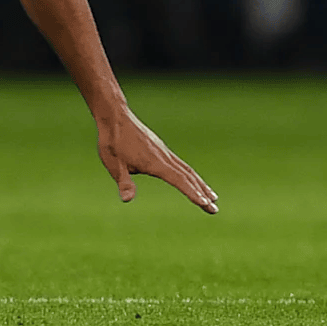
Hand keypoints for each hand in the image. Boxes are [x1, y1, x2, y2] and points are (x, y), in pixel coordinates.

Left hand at [96, 105, 217, 213]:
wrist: (114, 116)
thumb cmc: (112, 141)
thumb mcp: (113, 164)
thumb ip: (124, 182)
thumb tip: (127, 199)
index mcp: (155, 162)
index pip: (179, 180)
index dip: (192, 193)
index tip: (206, 203)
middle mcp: (164, 157)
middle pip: (189, 177)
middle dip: (203, 193)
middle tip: (214, 209)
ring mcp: (164, 152)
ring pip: (187, 170)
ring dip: (200, 184)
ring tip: (212, 197)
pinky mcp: (161, 149)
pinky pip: (180, 164)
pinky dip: (190, 175)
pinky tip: (192, 180)